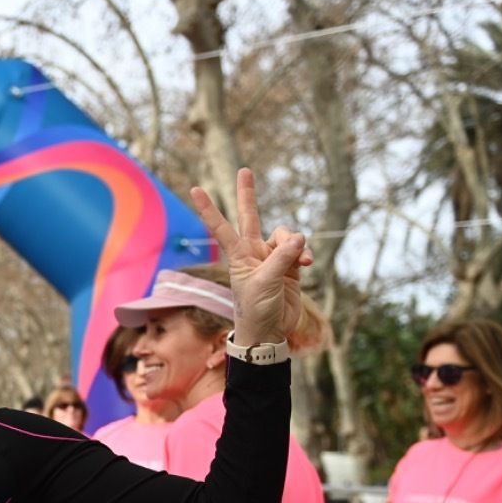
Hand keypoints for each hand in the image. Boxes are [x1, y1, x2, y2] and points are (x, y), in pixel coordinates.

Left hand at [189, 169, 309, 346]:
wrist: (269, 332)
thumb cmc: (257, 310)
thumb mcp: (265, 283)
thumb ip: (281, 258)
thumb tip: (299, 237)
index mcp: (239, 255)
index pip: (221, 226)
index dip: (209, 208)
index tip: (195, 189)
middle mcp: (253, 252)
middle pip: (250, 217)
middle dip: (247, 195)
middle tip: (244, 170)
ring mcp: (272, 258)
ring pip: (285, 235)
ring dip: (295, 244)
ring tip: (302, 262)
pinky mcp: (289, 267)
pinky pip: (299, 250)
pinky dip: (304, 254)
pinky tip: (307, 265)